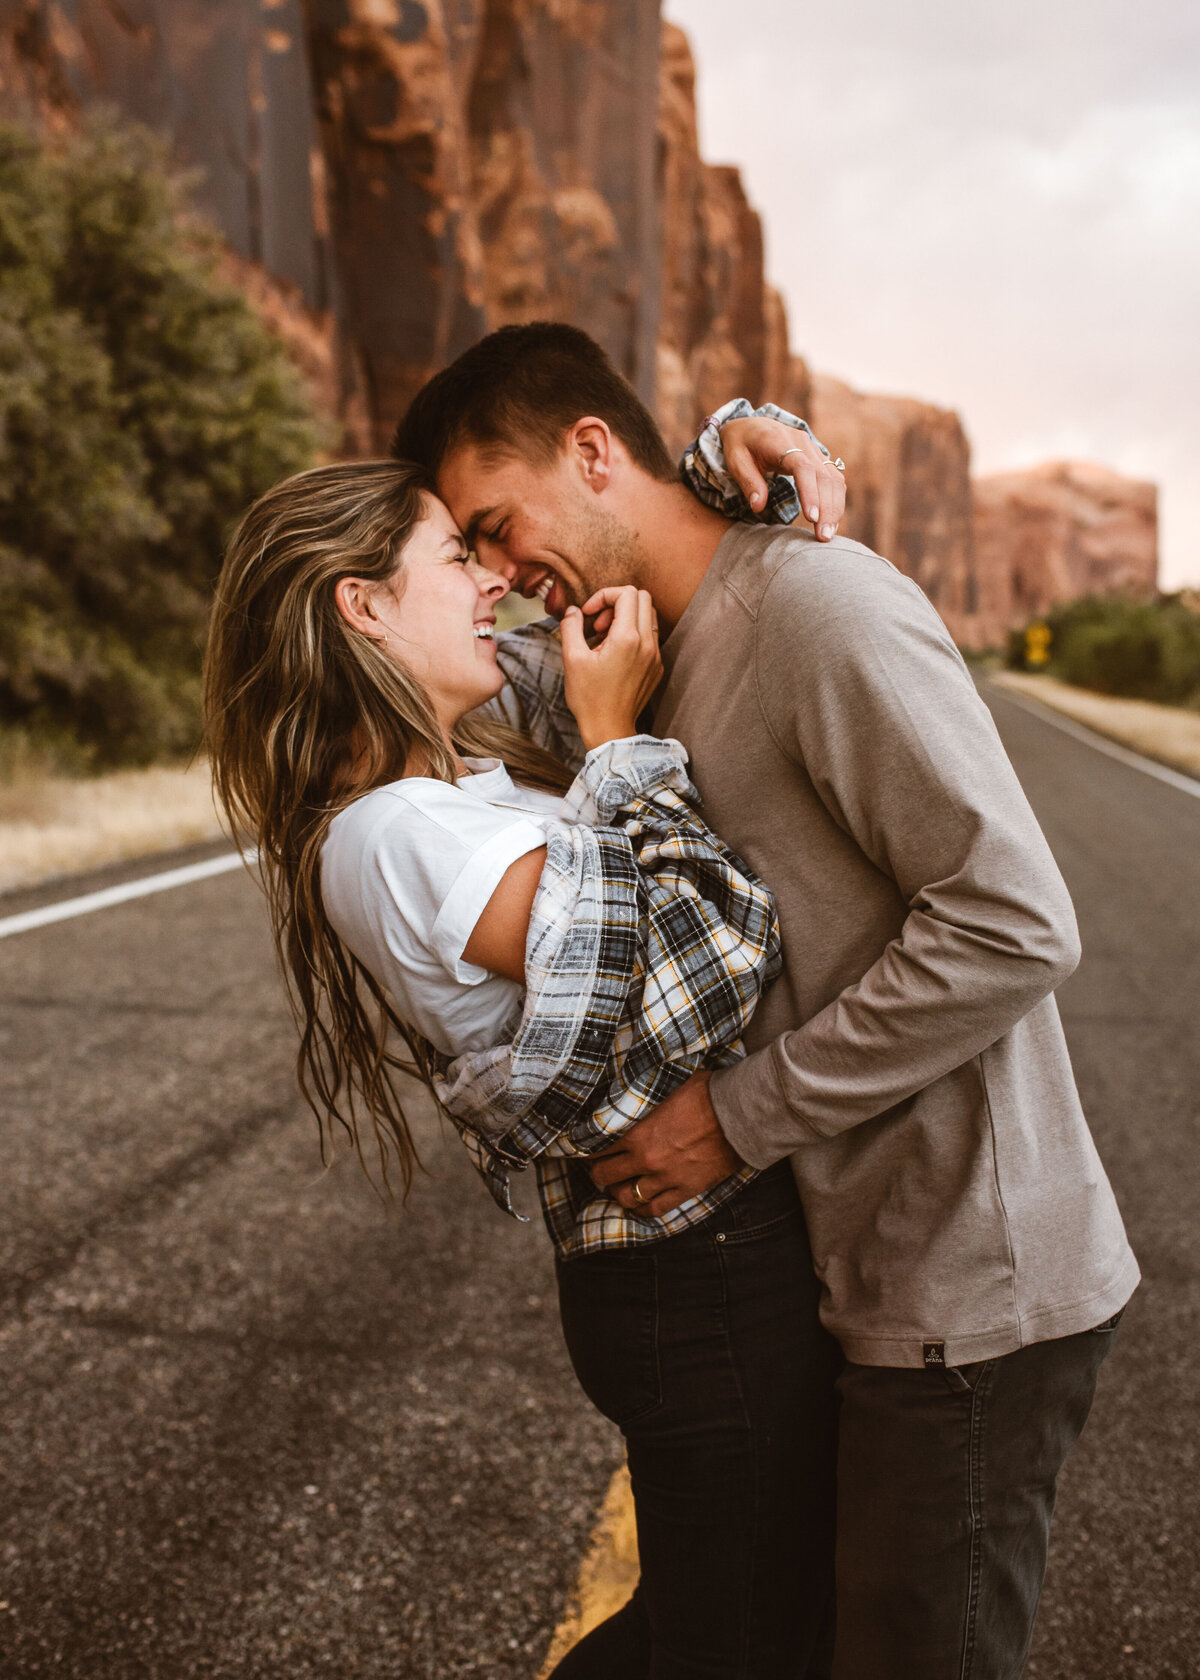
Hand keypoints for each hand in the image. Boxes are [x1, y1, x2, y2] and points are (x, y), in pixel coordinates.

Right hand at [562, 585, 661, 750]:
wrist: (609, 729)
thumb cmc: (589, 697)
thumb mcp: (572, 659)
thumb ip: (571, 627)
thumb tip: (573, 611)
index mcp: (627, 639)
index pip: (627, 593)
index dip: (604, 595)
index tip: (589, 614)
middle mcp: (647, 644)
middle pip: (643, 597)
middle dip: (617, 602)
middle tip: (599, 624)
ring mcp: (655, 656)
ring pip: (648, 615)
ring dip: (627, 617)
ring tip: (605, 637)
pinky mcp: (657, 667)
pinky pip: (650, 636)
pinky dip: (634, 634)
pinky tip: (615, 653)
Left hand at [588, 1072, 743, 1216]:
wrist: (739, 1114)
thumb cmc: (706, 1093)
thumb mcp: (668, 1086)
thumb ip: (647, 1095)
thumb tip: (633, 1083)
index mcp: (637, 1132)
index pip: (599, 1146)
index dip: (589, 1147)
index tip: (588, 1146)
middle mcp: (646, 1159)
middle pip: (606, 1175)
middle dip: (597, 1172)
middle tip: (598, 1169)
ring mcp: (666, 1178)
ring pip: (627, 1196)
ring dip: (618, 1192)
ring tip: (618, 1187)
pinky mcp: (686, 1190)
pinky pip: (656, 1209)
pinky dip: (643, 1209)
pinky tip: (639, 1204)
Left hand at [720, 416, 844, 540]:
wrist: (750, 424)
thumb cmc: (740, 444)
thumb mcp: (736, 460)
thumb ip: (748, 482)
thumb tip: (758, 507)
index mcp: (780, 440)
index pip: (802, 467)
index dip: (809, 492)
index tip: (811, 517)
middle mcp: (802, 442)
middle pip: (823, 475)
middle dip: (827, 507)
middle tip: (822, 536)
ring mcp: (813, 449)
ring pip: (833, 478)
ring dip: (835, 507)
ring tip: (827, 534)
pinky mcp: (818, 458)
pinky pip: (833, 478)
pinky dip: (835, 500)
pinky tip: (830, 521)